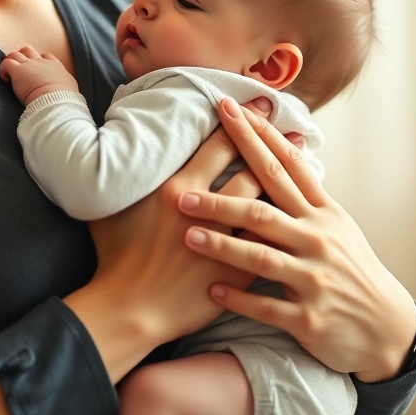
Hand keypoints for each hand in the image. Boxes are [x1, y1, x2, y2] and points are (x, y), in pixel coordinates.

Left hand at [0, 45, 78, 104]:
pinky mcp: (18, 71)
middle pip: (28, 50)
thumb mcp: (71, 91)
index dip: (38, 61)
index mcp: (56, 67)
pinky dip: (3, 69)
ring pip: (15, 53)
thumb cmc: (65, 100)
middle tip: (19, 71)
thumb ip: (66, 89)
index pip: (46, 56)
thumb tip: (70, 96)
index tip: (35, 72)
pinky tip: (4, 78)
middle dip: (22, 57)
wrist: (56, 101)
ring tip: (9, 75)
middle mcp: (42, 63)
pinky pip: (6, 63)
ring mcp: (29, 65)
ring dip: (11, 62)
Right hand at [79, 100, 283, 347]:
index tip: (255, 105)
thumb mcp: (111, 206)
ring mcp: (227, 241)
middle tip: (289, 122)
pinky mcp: (239, 270)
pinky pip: (270, 241)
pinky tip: (301, 211)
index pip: (217, 146)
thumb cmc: (115, 258)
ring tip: (304, 156)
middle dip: (271, 141)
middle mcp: (207, 209)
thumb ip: (125, 176)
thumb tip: (118, 148)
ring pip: (267, 201)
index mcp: (176, 188)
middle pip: (250, 167)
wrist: (130, 310)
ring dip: (287, 178)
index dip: (240, 122)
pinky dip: (286, 224)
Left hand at [178, 98, 415, 381]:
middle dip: (222, 198)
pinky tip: (213, 291)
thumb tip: (281, 150)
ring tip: (188, 237)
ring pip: (262, 257)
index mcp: (322, 214)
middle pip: (264, 209)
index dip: (257, 137)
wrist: (386, 326)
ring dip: (223, 246)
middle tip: (183, 192)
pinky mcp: (309, 318)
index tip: (228, 110)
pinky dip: (240, 298)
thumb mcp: (335, 226)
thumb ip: (305, 195)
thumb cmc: (350, 269)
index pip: (286, 167)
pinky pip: (268, 306)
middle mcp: (318, 240)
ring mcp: (314, 279)